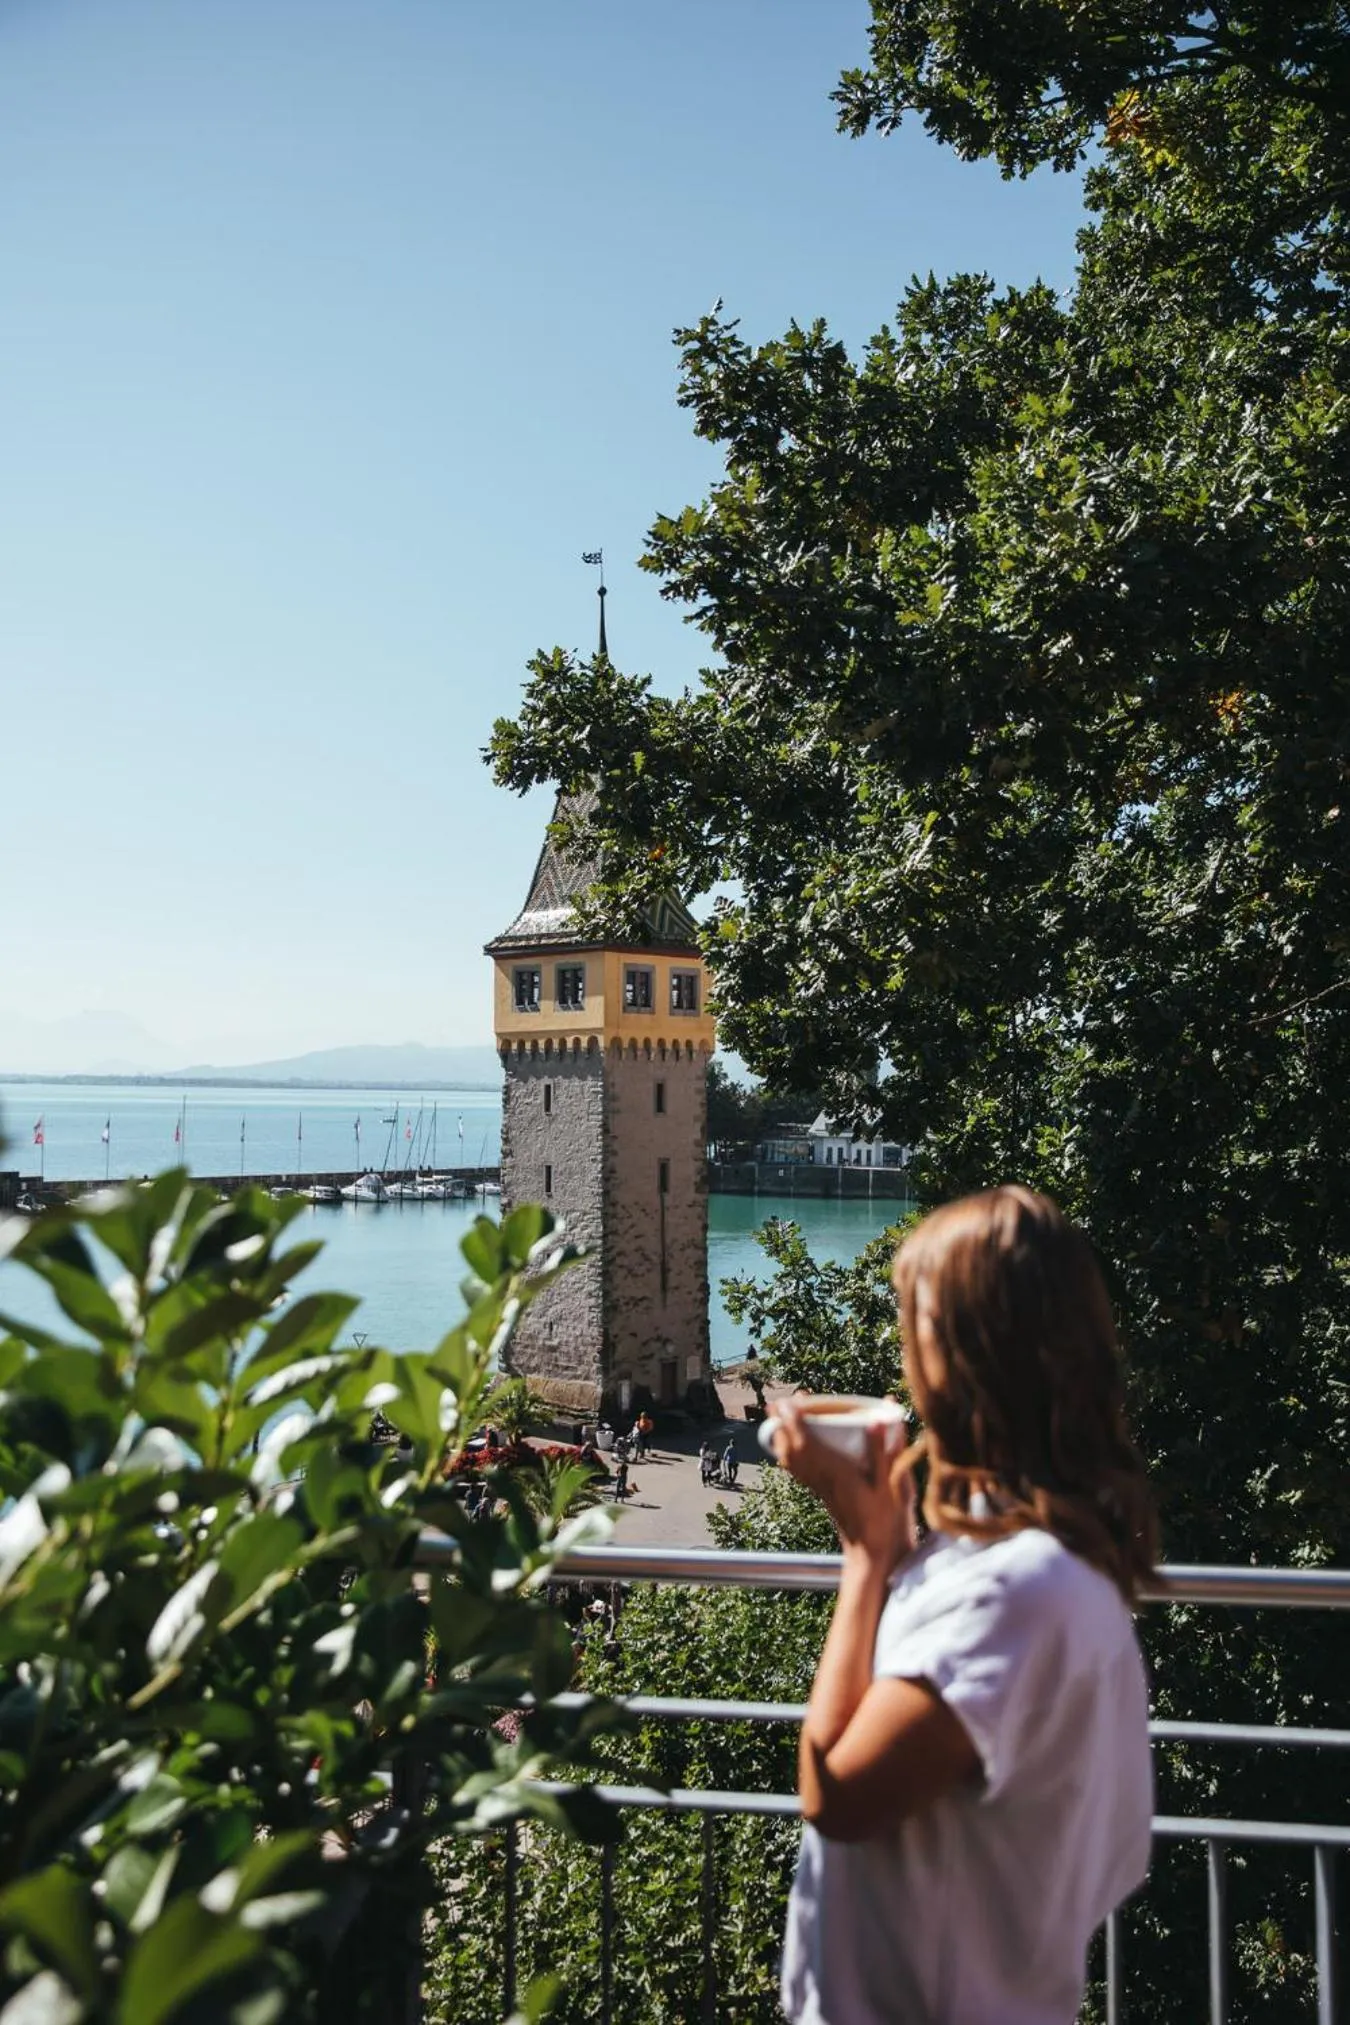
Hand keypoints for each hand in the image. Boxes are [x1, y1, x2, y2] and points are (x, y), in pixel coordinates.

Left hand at [773, 1405, 916, 1569]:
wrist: (873, 1553)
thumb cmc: (884, 1519)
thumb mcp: (891, 1484)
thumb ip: (884, 1451)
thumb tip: (877, 1420)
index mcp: (834, 1472)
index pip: (804, 1440)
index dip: (793, 1419)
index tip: (789, 1401)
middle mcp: (821, 1479)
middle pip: (790, 1448)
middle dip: (781, 1424)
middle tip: (778, 1404)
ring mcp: (818, 1487)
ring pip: (789, 1461)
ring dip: (782, 1438)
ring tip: (780, 1419)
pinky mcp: (821, 1493)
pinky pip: (797, 1472)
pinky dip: (789, 1456)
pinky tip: (791, 1448)